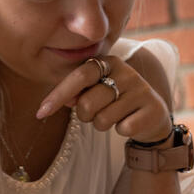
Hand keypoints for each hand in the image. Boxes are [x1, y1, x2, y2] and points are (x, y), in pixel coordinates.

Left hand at [37, 55, 170, 143]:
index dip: (58, 94)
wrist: (152, 116)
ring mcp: (142, 91)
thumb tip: (65, 100)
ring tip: (114, 117)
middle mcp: (127, 73)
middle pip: (88, 102)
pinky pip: (123, 129)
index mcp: (110, 62)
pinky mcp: (153, 109)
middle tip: (95, 113)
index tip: (40, 113)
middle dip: (84, 115)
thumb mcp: (96, 91)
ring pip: (103, 119)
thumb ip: (78, 92)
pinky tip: (130, 122)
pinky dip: (122, 130)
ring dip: (102, 125)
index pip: (80, 75)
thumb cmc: (115, 101)